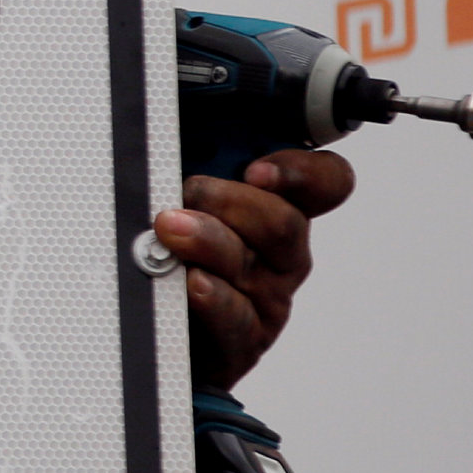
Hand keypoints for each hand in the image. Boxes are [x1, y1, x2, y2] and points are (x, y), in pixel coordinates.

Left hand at [160, 149, 354, 392]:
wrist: (146, 327)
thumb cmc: (166, 251)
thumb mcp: (182, 194)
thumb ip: (193, 160)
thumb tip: (168, 129)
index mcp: (276, 210)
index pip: (325, 184)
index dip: (303, 173)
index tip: (256, 170)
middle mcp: (282, 256)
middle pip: (283, 223)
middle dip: (229, 201)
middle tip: (187, 193)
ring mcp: (267, 301)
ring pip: (252, 265)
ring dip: (208, 240)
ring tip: (169, 229)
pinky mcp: (243, 342)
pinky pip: (236, 318)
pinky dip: (213, 297)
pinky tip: (191, 282)